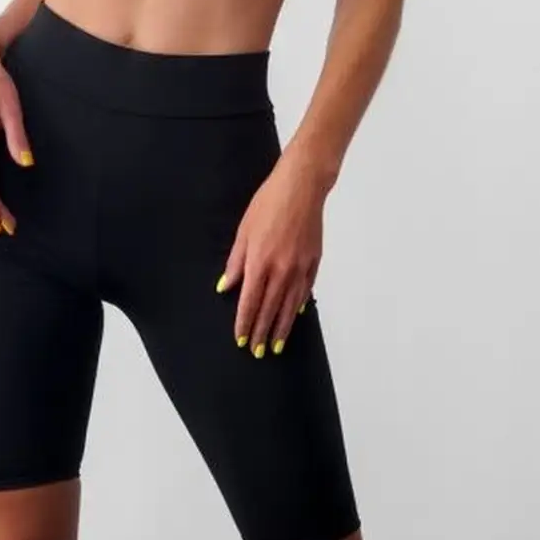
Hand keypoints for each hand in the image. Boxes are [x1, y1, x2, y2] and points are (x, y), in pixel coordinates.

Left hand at [217, 148, 325, 356]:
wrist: (302, 187)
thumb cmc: (268, 204)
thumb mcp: (243, 231)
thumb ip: (235, 262)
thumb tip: (226, 286)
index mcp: (259, 262)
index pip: (249, 302)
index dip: (244, 323)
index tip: (241, 339)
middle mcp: (280, 270)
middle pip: (269, 309)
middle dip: (262, 332)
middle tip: (258, 352)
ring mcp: (300, 268)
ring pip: (289, 306)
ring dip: (282, 328)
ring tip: (276, 345)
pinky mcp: (314, 262)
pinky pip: (305, 291)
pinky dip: (299, 305)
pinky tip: (295, 315)